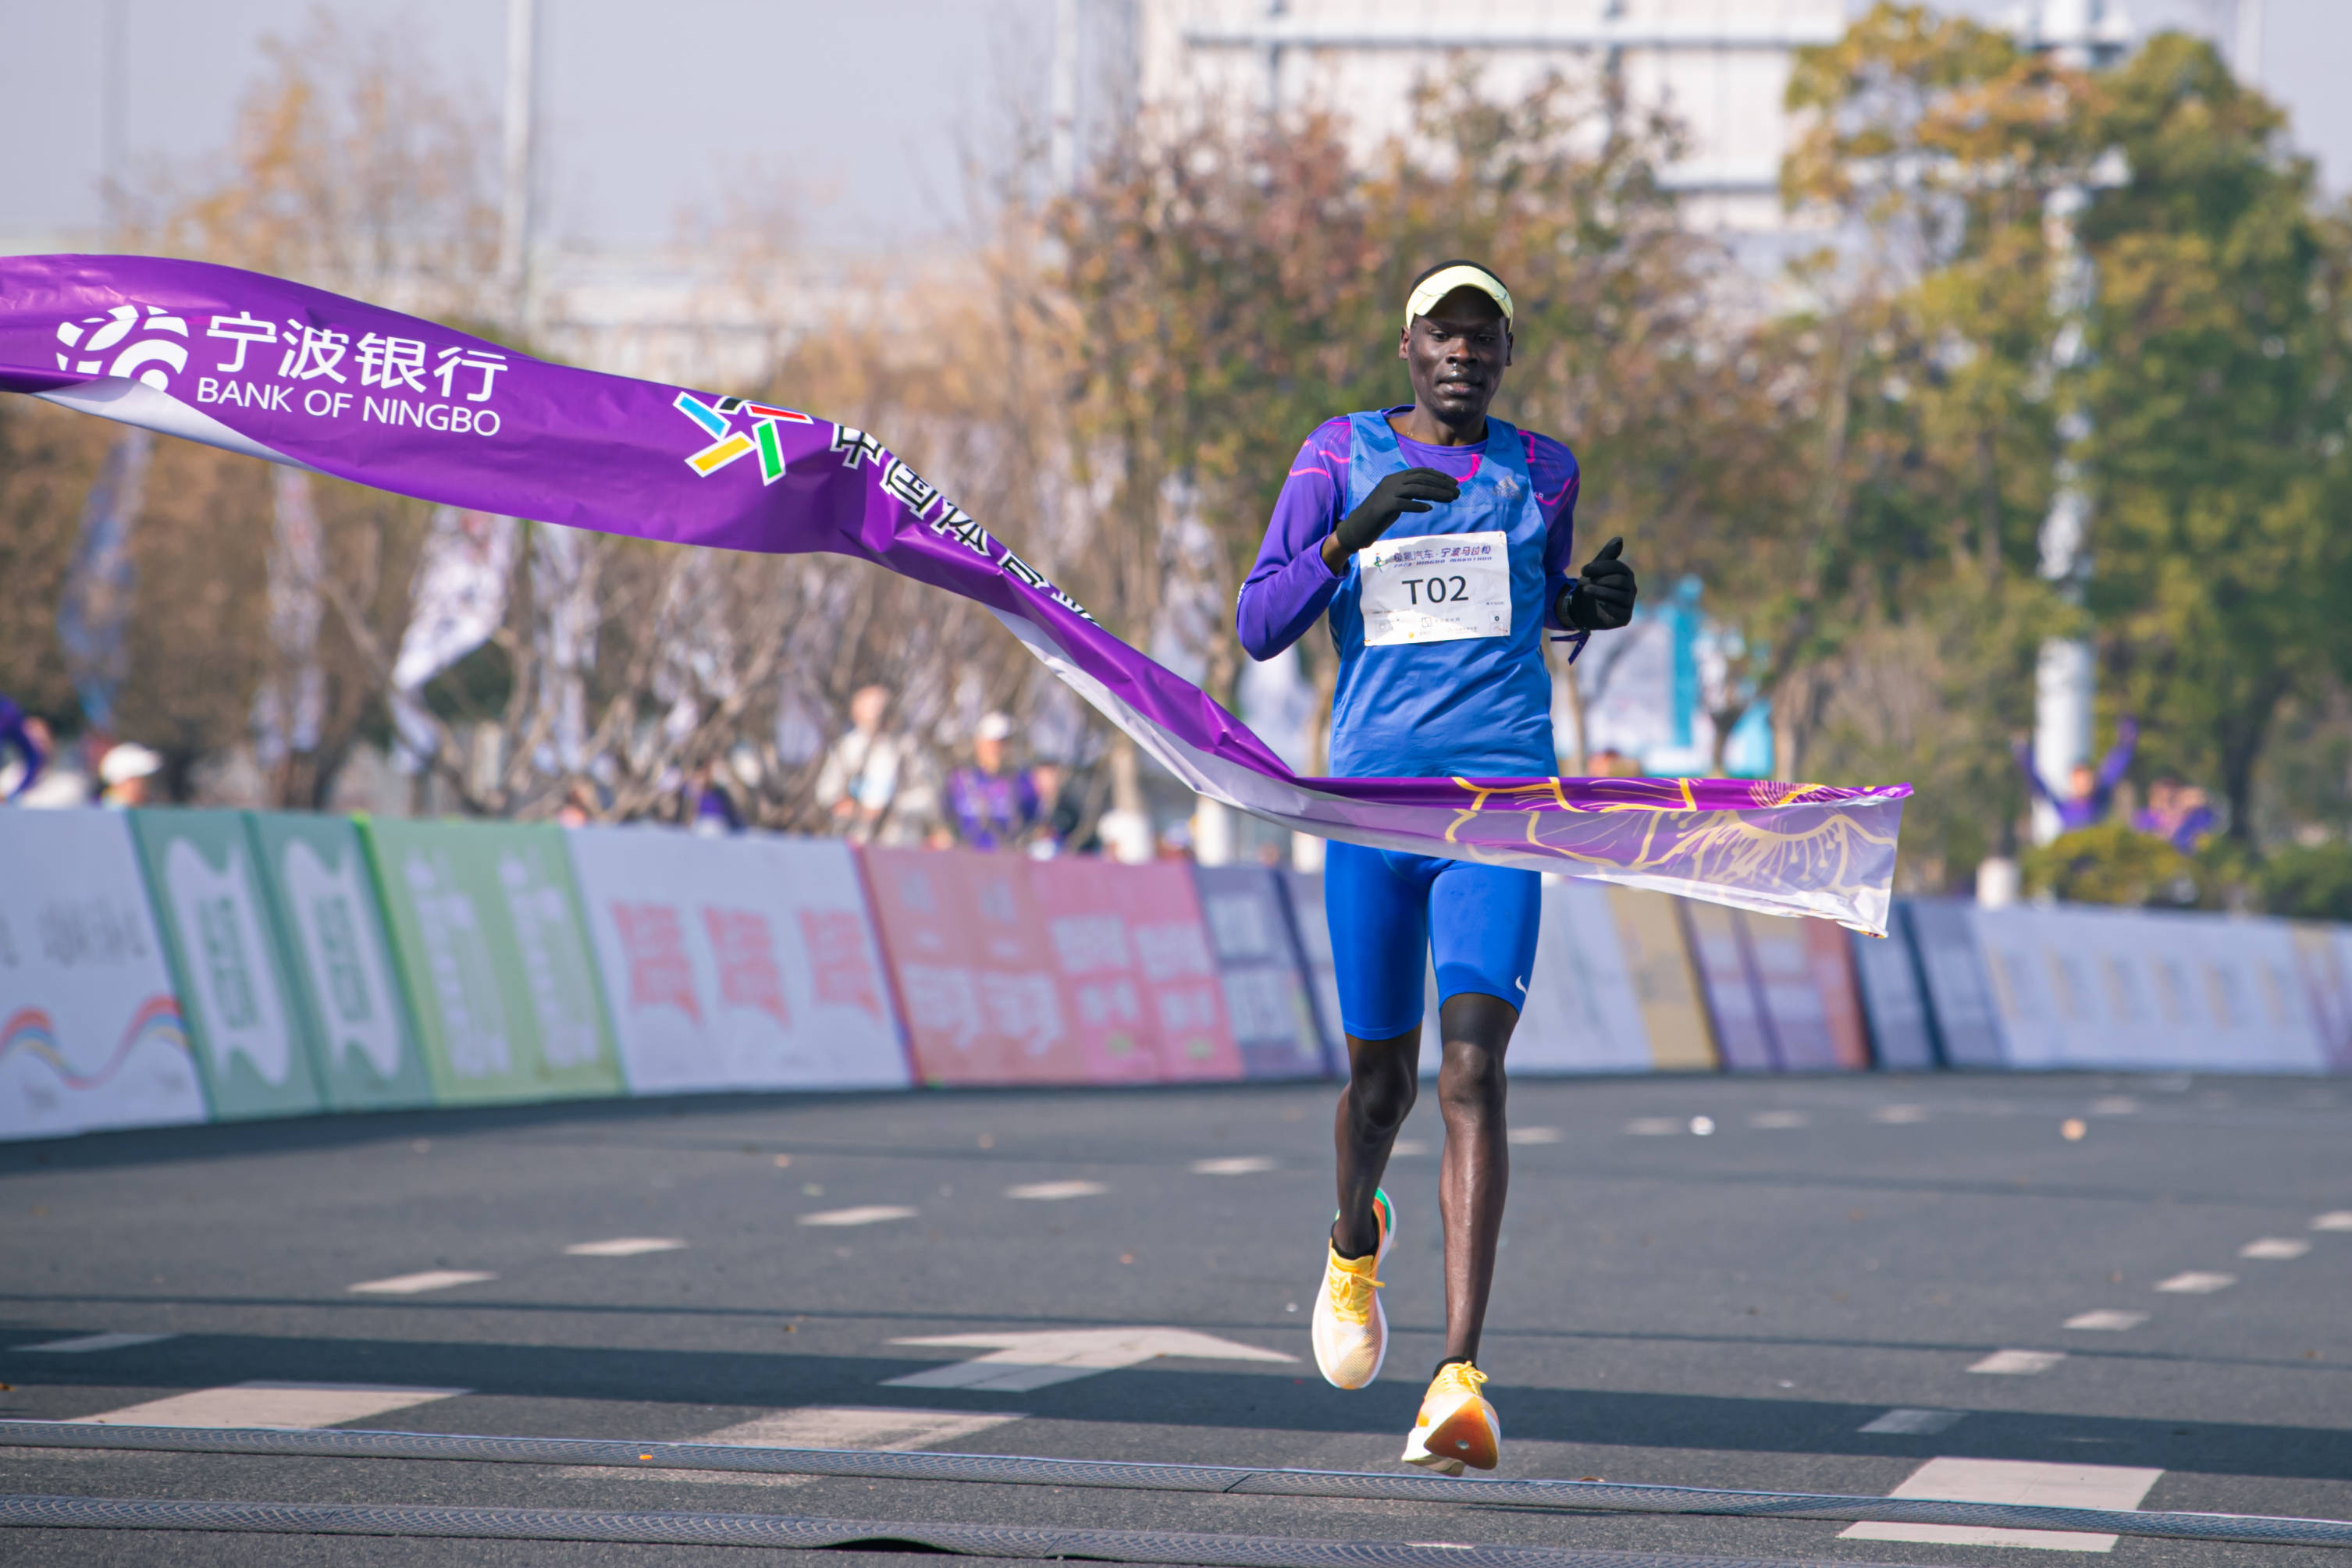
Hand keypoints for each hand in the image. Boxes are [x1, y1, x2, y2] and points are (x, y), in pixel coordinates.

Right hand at [1333, 467, 1458, 556]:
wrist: (1356, 527)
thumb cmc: (1378, 516)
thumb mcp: (1397, 501)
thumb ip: (1410, 495)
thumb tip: (1431, 494)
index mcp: (1395, 478)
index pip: (1421, 472)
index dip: (1439, 476)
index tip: (1454, 483)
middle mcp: (1391, 482)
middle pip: (1421, 479)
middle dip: (1441, 485)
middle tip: (1457, 493)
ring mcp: (1386, 493)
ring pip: (1416, 489)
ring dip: (1436, 493)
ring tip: (1450, 499)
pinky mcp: (1383, 506)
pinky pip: (1403, 503)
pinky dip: (1417, 505)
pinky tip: (1429, 509)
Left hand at [1563, 536, 1636, 630]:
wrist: (1580, 609)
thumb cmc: (1590, 586)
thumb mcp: (1595, 569)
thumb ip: (1606, 555)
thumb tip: (1620, 539)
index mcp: (1625, 573)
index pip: (1618, 567)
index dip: (1600, 567)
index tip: (1583, 570)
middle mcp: (1631, 588)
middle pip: (1620, 581)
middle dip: (1600, 581)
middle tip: (1587, 583)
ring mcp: (1629, 603)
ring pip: (1620, 595)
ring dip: (1600, 592)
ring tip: (1587, 591)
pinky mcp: (1625, 617)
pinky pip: (1620, 611)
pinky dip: (1607, 606)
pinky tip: (1598, 603)